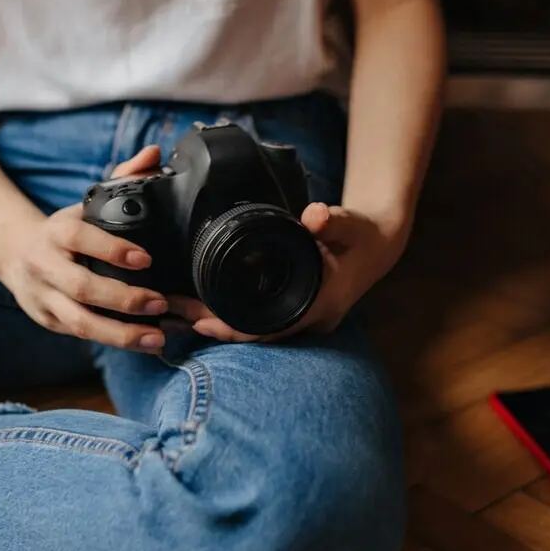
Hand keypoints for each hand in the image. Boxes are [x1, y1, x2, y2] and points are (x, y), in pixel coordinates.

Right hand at [0, 146, 170, 350]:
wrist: (13, 254)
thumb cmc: (64, 230)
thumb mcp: (86, 203)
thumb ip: (122, 178)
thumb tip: (154, 154)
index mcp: (56, 232)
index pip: (81, 239)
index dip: (112, 250)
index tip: (147, 259)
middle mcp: (45, 266)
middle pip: (82, 288)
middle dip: (123, 299)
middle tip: (161, 303)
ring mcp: (44, 298)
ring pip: (81, 322)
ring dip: (121, 333)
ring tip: (157, 338)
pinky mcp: (50, 322)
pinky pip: (83, 336)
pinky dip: (115, 341)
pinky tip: (144, 344)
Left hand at [169, 202, 403, 342]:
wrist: (379, 244)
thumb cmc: (362, 235)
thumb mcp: (349, 223)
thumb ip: (332, 220)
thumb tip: (315, 216)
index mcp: (320, 305)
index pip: (269, 328)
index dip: (233, 328)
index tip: (199, 322)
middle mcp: (310, 319)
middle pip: (253, 334)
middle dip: (212, 326)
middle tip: (170, 313)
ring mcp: (303, 319)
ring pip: (253, 331)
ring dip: (217, 323)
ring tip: (174, 313)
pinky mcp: (296, 312)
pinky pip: (258, 322)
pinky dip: (231, 317)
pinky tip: (201, 309)